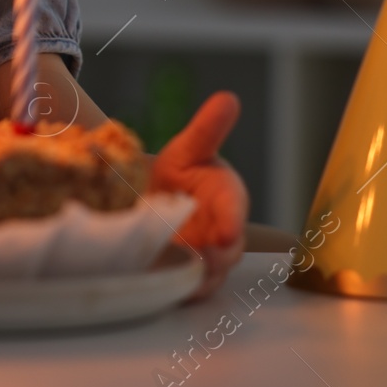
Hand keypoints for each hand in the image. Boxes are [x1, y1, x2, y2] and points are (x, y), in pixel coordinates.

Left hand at [150, 91, 247, 300]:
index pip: (235, 212)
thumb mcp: (189, 148)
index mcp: (229, 199)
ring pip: (205, 276)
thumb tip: (227, 98)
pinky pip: (182, 288)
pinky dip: (170, 286)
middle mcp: (222, 234)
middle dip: (214, 259)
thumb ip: (208, 129)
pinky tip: (151, 278)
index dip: (232, 223)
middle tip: (197, 259)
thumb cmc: (181, 171)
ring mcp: (205, 258)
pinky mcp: (184, 276)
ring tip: (169, 270)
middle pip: (225, 254)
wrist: (155, 195)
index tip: (225, 233)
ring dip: (190, 275)